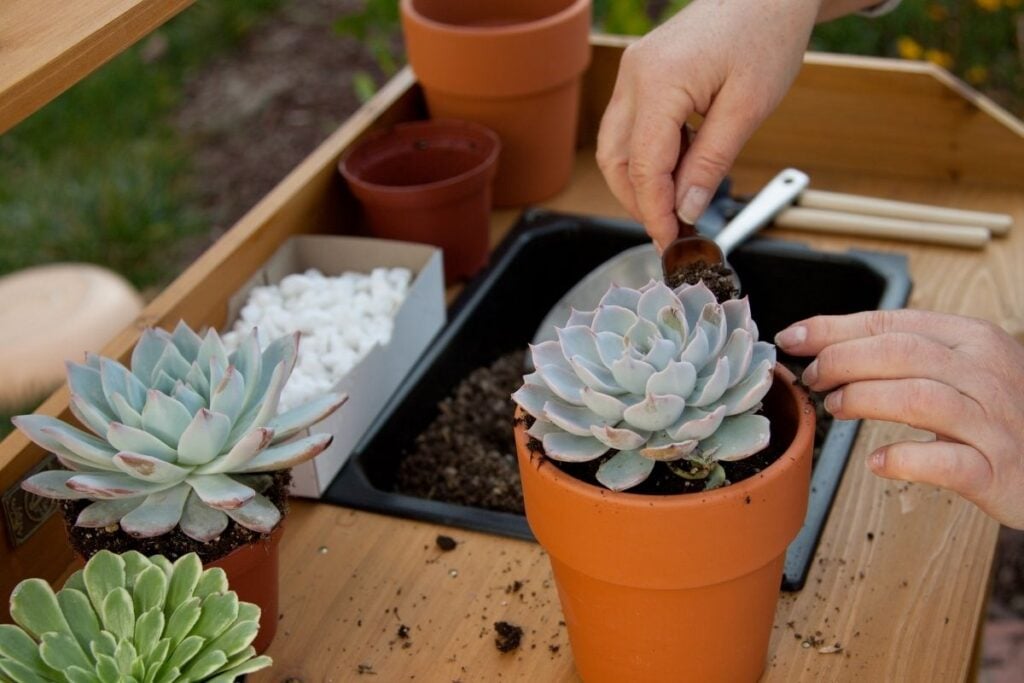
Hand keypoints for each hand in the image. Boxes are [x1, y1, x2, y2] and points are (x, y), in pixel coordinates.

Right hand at [596, 0, 820, 249]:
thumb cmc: (766, 36)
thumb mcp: (748, 109)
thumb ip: (711, 163)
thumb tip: (684, 209)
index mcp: (659, 83)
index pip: (642, 166)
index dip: (653, 211)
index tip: (669, 242)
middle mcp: (633, 76)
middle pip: (614, 159)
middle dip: (638, 201)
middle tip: (672, 229)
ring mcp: (632, 72)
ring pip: (615, 146)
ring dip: (641, 181)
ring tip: (680, 201)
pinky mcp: (641, 73)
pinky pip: (631, 126)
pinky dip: (649, 155)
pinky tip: (682, 167)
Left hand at [775, 309, 1023, 529]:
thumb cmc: (1003, 412)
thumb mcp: (963, 365)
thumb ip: (907, 353)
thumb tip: (830, 345)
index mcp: (972, 339)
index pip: (892, 322)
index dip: (833, 328)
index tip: (793, 337)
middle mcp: (985, 373)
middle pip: (899, 353)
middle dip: (841, 361)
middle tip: (813, 379)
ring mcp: (993, 421)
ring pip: (918, 397)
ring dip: (864, 400)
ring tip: (836, 408)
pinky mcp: (998, 469)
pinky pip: (946, 460)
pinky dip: (905, 458)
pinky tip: (879, 461)